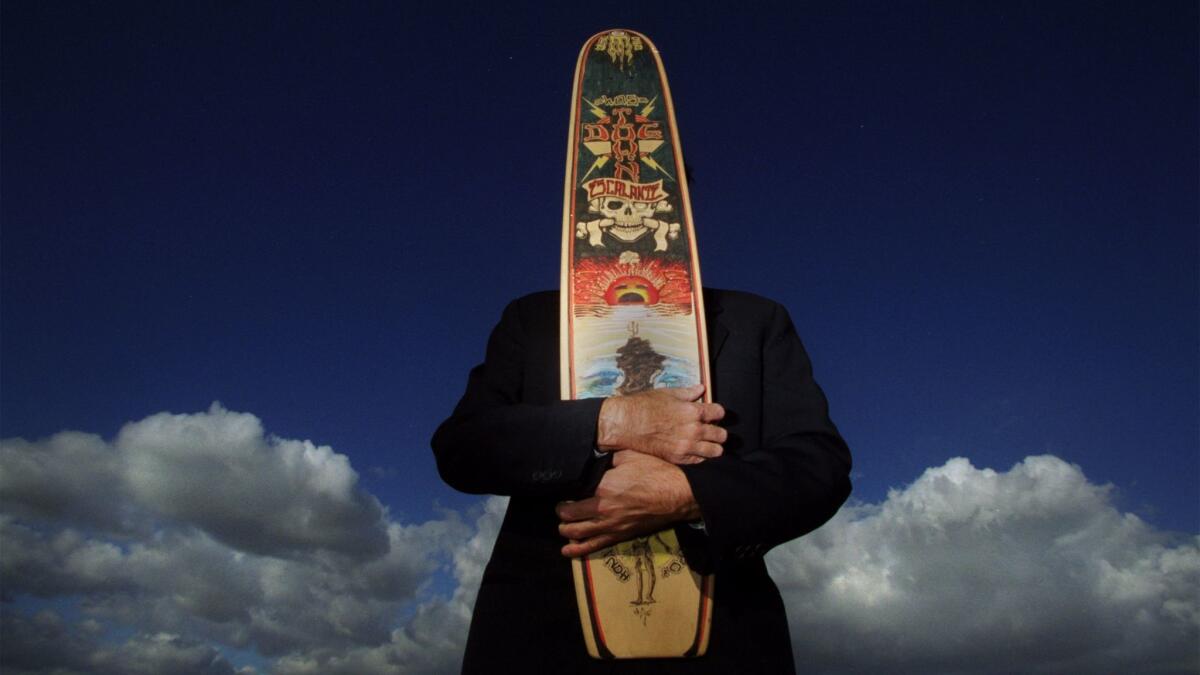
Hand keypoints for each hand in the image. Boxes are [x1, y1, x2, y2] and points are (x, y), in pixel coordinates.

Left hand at [557, 451, 699, 556]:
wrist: (679, 494)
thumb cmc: (656, 472)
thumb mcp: (629, 455)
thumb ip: (607, 458)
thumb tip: (595, 459)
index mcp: (603, 487)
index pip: (572, 495)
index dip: (565, 494)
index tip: (565, 490)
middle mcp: (603, 510)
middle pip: (569, 518)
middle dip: (562, 514)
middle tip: (563, 508)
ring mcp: (611, 525)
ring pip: (577, 534)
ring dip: (566, 532)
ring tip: (563, 528)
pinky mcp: (621, 535)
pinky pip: (594, 546)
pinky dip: (578, 550)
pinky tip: (567, 551)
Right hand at [597, 384, 726, 464]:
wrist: (626, 423)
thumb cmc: (645, 406)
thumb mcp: (668, 393)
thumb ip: (689, 393)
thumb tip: (701, 389)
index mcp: (694, 411)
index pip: (720, 413)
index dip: (716, 413)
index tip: (712, 414)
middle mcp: (694, 430)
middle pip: (721, 434)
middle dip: (718, 431)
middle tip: (710, 429)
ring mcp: (687, 446)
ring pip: (716, 451)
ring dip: (713, 446)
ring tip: (706, 443)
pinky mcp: (678, 457)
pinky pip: (700, 461)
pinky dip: (700, 456)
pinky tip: (694, 450)